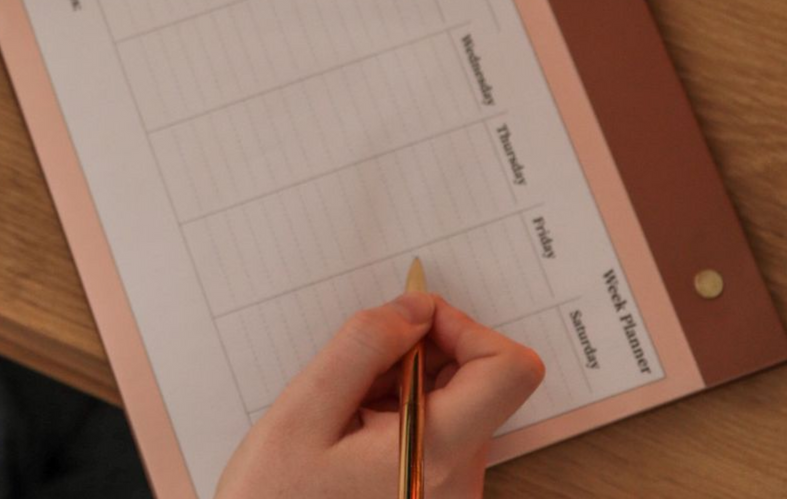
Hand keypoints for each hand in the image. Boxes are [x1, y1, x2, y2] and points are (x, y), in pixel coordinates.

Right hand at [214, 292, 544, 498]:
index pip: (509, 369)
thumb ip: (362, 347)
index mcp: (438, 455)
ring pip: (454, 402)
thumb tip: (415, 307)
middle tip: (354, 373)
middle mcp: (462, 479)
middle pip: (479, 381)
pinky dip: (399, 410)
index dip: (464, 327)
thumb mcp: (303, 412)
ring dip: (402, 383)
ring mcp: (454, 491)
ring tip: (345, 411)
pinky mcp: (439, 494)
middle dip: (419, 354)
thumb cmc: (276, 497)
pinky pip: (438, 429)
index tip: (409, 322)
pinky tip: (351, 432)